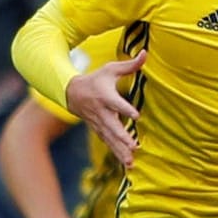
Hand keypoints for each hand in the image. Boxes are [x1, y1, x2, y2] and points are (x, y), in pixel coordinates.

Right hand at [66, 51, 144, 166]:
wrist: (72, 93)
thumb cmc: (96, 79)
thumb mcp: (110, 69)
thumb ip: (129, 65)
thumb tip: (146, 53)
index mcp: (106, 96)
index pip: (117, 104)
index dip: (126, 109)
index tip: (136, 116)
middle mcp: (102, 113)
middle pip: (113, 126)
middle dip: (122, 137)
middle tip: (133, 146)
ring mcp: (99, 124)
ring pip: (111, 139)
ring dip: (120, 151)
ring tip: (131, 162)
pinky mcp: (99, 131)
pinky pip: (109, 144)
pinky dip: (117, 154)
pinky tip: (128, 163)